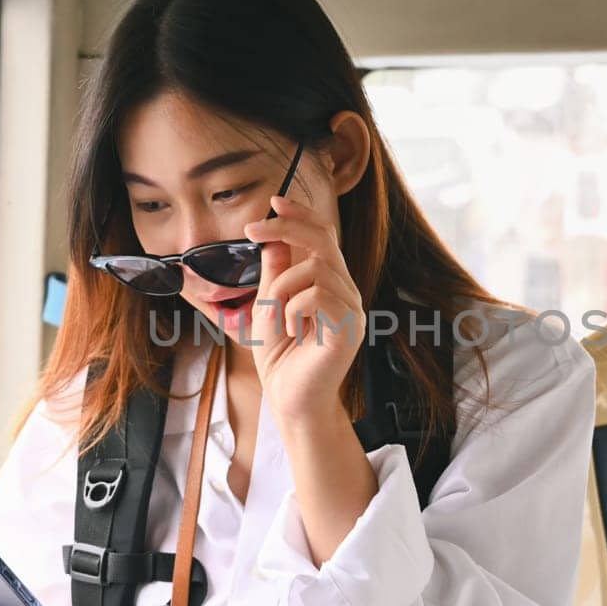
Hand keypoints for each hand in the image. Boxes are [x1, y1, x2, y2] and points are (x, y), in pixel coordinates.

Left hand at [240, 194, 365, 423]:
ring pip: (315, 269)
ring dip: (282, 287)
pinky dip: (293, 309)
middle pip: (324, 241)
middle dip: (287, 229)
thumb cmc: (282, 360)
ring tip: (276, 315)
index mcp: (330, 285)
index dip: (302, 216)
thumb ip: (275, 274)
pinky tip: (292, 332)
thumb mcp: (269, 308)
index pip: (324, 238)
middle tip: (255, 230)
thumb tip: (272, 239)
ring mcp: (351, 310)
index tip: (275, 203)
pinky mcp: (348, 329)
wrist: (292, 402)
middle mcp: (346, 293)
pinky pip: (317, 296)